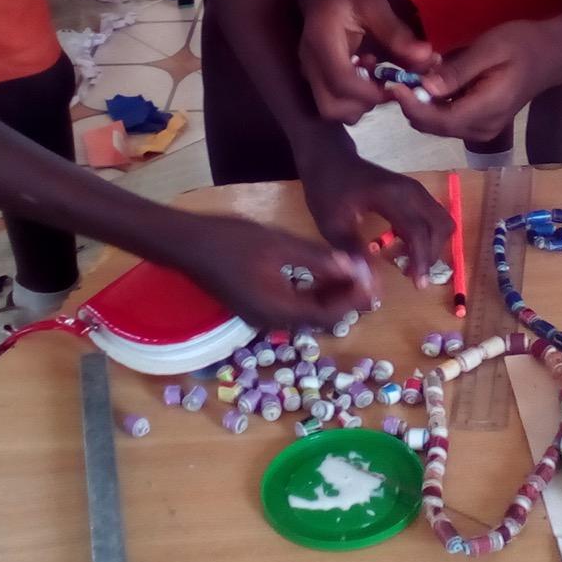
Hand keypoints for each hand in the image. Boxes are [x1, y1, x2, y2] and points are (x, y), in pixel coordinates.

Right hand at [178, 216, 376, 330]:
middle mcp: (271, 322)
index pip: (330, 315)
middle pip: (320, 318)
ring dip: (330, 296)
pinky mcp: (254, 305)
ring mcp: (260, 315)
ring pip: (306, 312)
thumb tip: (355, 269)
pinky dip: (311, 292)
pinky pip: (292, 305)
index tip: (374, 280)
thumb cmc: (232, 240)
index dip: (355, 298)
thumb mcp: (281, 246)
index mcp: (279, 311)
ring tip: (351, 272)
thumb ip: (319, 260)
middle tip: (368, 277)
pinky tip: (321, 273)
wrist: (187, 243)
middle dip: (346, 299)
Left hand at [300, 148, 451, 289]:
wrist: (330, 159)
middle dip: (432, 254)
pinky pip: (433, 216)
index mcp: (390, 196)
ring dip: (433, 244)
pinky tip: (405, 247)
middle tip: (412, 274)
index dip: (422, 260)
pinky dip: (428, 235)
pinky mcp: (415, 192)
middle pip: (440, 226)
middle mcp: (410, 190)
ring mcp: (415, 189)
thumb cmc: (328, 189)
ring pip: (442, 220)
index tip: (418, 285)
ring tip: (409, 262)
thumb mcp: (331, 223)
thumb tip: (369, 281)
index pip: (418, 231)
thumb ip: (352, 251)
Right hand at [301, 0, 436, 123]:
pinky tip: (372, 70)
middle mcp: (310, 60)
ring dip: (359, 101)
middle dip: (363, 105)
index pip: (343, 84)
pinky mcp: (317, 68)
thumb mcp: (375, 2)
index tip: (399, 86)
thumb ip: (397, 32)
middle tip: (388, 87)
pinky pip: (333, 94)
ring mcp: (311, 66)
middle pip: (330, 107)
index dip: (373, 93)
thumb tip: (427, 55)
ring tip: (380, 77)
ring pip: (331, 105)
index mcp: (321, 42)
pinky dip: (354, 94)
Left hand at [398, 20, 561, 143]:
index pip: (438, 119)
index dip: (412, 104)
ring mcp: (482, 130)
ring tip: (415, 75)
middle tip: (401, 75)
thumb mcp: (489, 48)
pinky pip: (447, 120)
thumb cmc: (522, 45)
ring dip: (421, 104)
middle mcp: (482, 128)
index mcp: (487, 110)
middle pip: (433, 126)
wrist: (552, 54)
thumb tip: (425, 87)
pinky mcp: (479, 125)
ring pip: (437, 125)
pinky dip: (433, 104)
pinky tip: (432, 82)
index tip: (395, 83)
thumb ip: (458, 71)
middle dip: (412, 104)